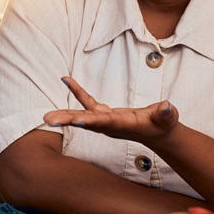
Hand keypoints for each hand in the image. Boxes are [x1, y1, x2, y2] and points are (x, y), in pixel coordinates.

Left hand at [43, 76, 179, 143]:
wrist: (159, 133)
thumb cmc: (164, 124)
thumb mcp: (168, 118)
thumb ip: (165, 113)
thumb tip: (166, 106)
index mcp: (123, 125)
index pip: (105, 122)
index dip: (90, 121)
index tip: (75, 121)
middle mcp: (109, 125)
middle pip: (86, 122)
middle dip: (66, 120)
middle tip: (47, 120)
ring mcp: (105, 120)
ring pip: (82, 116)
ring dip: (64, 114)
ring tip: (45, 116)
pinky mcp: (105, 114)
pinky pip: (88, 102)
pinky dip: (77, 91)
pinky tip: (66, 80)